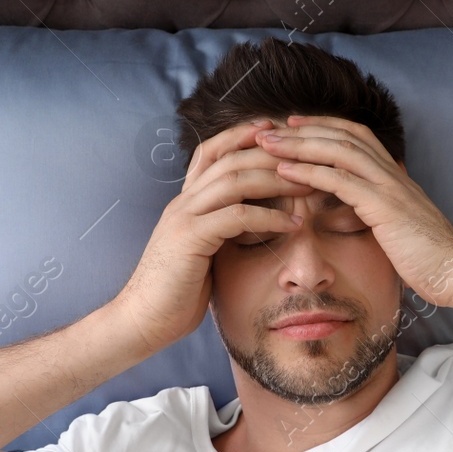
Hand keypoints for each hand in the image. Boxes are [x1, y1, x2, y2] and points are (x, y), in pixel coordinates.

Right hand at [112, 118, 313, 352]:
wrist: (142, 321)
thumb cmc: (176, 293)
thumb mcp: (203, 253)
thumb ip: (222, 231)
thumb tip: (255, 224)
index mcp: (185, 202)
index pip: (212, 152)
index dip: (242, 135)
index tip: (276, 130)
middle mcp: (183, 202)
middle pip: (230, 158)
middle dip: (271, 153)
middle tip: (309, 156)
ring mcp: (184, 218)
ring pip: (234, 180)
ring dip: (276, 179)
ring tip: (309, 184)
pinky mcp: (190, 239)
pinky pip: (236, 216)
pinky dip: (269, 216)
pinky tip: (293, 223)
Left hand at [254, 115, 452, 309]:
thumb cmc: (431, 259)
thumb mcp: (402, 227)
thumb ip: (384, 211)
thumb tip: (367, 209)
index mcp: (395, 176)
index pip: (356, 136)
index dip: (323, 126)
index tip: (294, 125)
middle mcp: (392, 174)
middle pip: (342, 135)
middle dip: (303, 128)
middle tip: (267, 127)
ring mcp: (389, 187)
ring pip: (338, 150)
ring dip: (299, 143)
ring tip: (267, 142)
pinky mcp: (384, 207)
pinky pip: (340, 181)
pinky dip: (309, 171)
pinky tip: (284, 171)